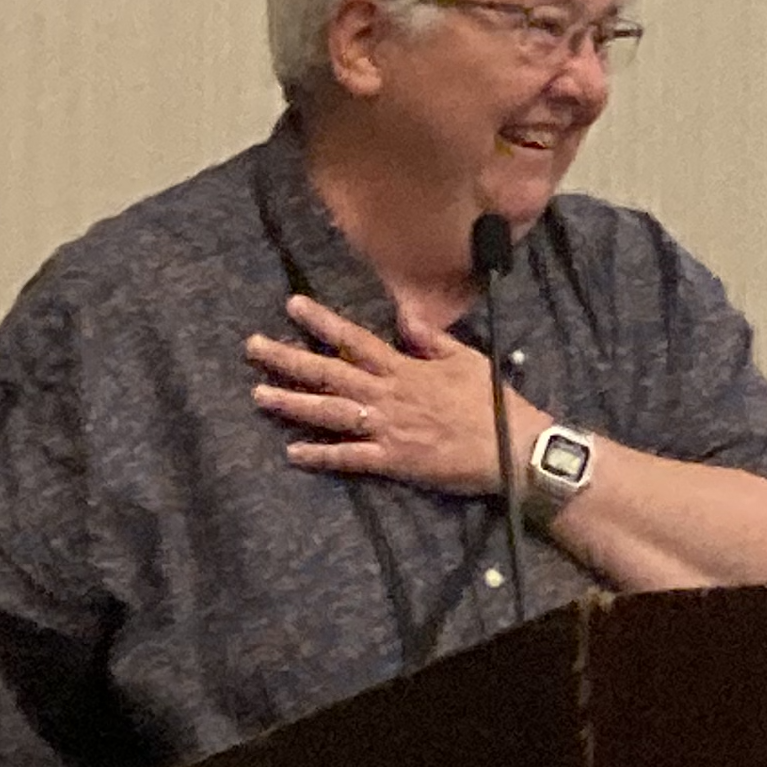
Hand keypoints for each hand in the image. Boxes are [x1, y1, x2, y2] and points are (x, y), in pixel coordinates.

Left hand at [246, 294, 529, 495]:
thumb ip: (431, 339)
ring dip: (294, 404)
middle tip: (253, 348)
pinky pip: (351, 457)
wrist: (513, 447)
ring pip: (332, 413)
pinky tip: (293, 452)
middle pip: (331, 373)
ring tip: (259, 395)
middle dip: (290, 359)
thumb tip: (404, 316)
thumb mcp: (466, 359)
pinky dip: (322, 455)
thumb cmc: (493, 402)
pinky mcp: (394, 460)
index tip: (292, 305)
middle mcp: (390, 395)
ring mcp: (389, 428)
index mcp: (406, 369)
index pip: (356, 340)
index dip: (323, 323)